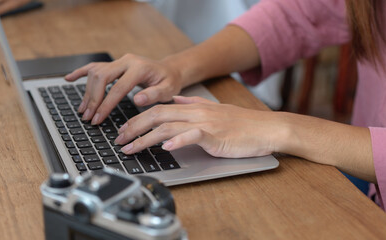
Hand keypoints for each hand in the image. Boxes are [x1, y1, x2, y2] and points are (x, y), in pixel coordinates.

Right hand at [65, 54, 183, 124]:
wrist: (169, 70)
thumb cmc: (168, 82)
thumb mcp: (168, 90)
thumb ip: (154, 94)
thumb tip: (138, 99)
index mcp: (139, 68)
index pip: (118, 87)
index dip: (106, 104)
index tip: (98, 118)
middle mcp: (127, 61)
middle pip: (102, 77)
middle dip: (93, 99)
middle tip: (88, 117)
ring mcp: (119, 61)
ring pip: (95, 73)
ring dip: (87, 92)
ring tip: (83, 110)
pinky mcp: (114, 64)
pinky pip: (94, 66)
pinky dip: (80, 72)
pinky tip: (68, 79)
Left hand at [115, 96, 283, 157]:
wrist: (267, 128)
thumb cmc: (243, 124)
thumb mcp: (215, 110)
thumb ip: (194, 105)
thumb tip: (177, 102)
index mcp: (193, 108)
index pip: (158, 110)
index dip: (137, 119)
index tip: (123, 130)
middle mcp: (195, 112)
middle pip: (156, 116)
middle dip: (133, 128)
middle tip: (118, 140)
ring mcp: (204, 123)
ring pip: (168, 127)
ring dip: (145, 139)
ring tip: (131, 148)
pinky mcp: (215, 135)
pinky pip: (192, 136)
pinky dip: (177, 142)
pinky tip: (165, 148)